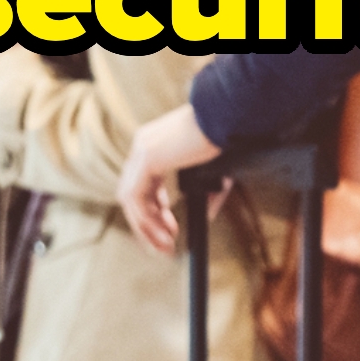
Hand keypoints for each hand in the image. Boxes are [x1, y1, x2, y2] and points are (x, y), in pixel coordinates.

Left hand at [114, 103, 223, 254]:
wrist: (228, 114)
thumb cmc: (227, 136)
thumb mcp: (214, 170)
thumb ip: (207, 193)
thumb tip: (204, 218)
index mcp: (154, 141)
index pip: (142, 182)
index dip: (154, 209)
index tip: (170, 227)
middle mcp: (143, 144)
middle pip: (132, 193)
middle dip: (147, 222)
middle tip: (165, 243)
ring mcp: (142, 149)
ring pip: (130, 199)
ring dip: (146, 227)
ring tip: (165, 246)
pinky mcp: (147, 157)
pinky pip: (136, 198)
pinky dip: (147, 220)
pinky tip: (165, 234)